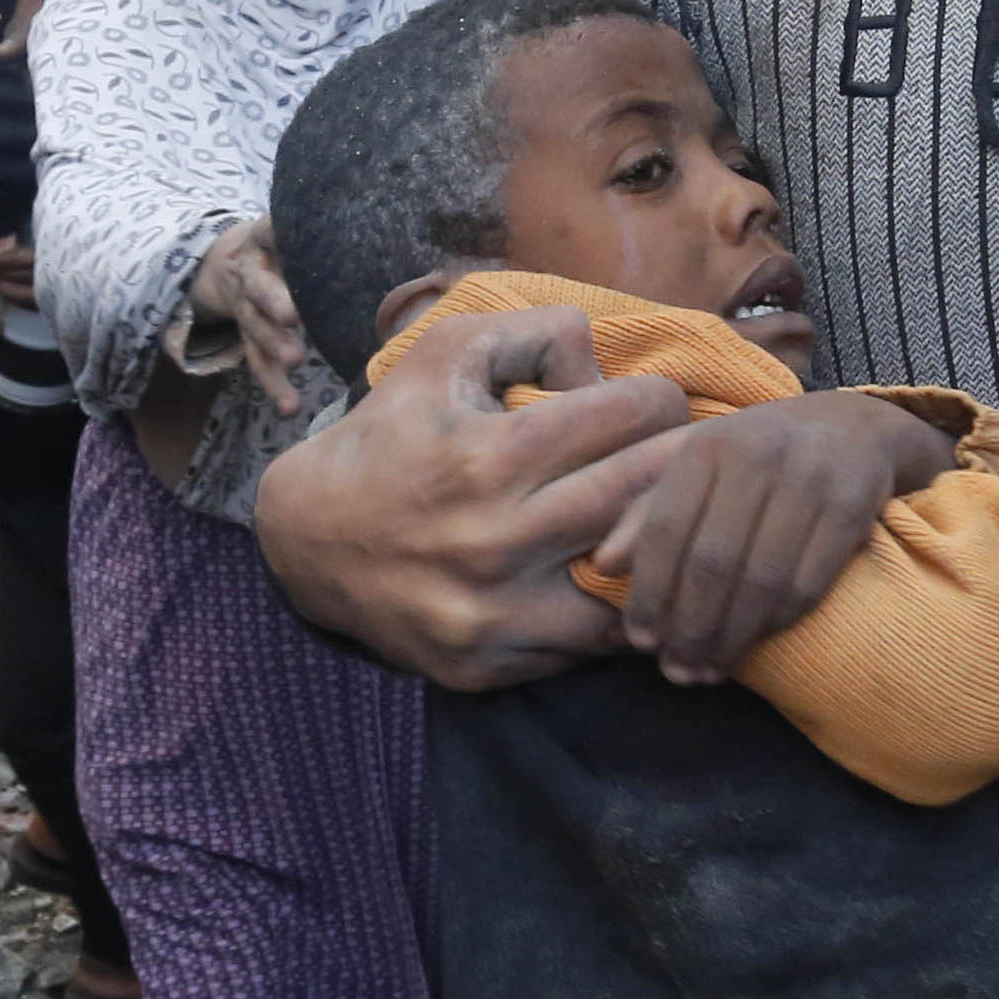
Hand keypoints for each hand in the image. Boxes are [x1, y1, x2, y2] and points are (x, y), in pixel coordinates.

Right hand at [185, 219, 307, 406]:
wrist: (230, 262)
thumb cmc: (281, 244)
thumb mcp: (288, 227)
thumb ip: (319, 226)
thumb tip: (382, 218)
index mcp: (260, 243)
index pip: (265, 233)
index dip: (274, 234)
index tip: (282, 234)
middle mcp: (250, 277)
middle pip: (258, 290)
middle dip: (273, 303)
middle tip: (292, 317)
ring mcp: (247, 311)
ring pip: (256, 331)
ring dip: (274, 348)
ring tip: (295, 363)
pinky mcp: (250, 339)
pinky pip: (258, 365)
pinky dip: (274, 387)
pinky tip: (290, 408)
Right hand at [253, 300, 694, 689]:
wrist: (306, 539)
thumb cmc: (395, 433)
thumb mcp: (447, 352)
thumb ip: (538, 330)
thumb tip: (610, 366)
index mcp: (492, 455)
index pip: (637, 415)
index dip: (659, 400)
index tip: (653, 408)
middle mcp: (495, 540)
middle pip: (651, 496)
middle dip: (685, 468)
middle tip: (692, 462)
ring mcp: (491, 615)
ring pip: (635, 588)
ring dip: (659, 554)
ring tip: (664, 529)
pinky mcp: (485, 667)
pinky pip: (589, 649)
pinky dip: (612, 616)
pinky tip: (615, 586)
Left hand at [594, 390, 951, 686]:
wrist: (854, 427)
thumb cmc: (759, 456)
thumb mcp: (700, 467)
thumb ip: (649, 510)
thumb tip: (605, 563)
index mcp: (707, 445)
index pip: (666, 529)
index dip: (649, 593)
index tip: (642, 641)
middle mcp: (758, 454)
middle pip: (713, 562)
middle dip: (690, 628)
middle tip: (679, 670)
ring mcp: (811, 478)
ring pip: (762, 579)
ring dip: (732, 637)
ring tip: (712, 669)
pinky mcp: (854, 505)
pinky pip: (810, 582)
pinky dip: (778, 622)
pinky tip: (757, 640)